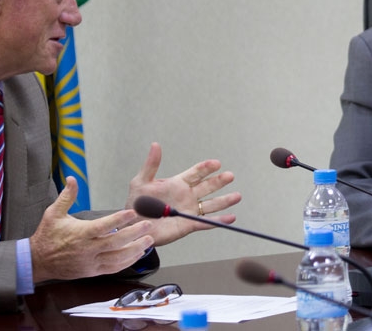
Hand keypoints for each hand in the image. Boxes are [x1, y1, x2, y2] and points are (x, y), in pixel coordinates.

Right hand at [30, 177, 154, 283]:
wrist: (38, 261)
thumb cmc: (47, 235)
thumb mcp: (54, 213)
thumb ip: (67, 196)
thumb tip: (72, 178)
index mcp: (80, 234)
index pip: (103, 226)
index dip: (119, 219)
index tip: (133, 212)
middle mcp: (87, 249)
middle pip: (115, 242)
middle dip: (134, 234)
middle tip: (148, 225)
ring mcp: (91, 262)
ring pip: (117, 258)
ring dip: (135, 249)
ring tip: (149, 240)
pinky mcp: (92, 272)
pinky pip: (114, 268)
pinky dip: (127, 261)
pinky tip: (138, 254)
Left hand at [126, 142, 241, 245]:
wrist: (134, 226)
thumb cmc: (136, 203)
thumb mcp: (141, 182)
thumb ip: (151, 165)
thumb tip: (155, 144)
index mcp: (178, 184)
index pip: (196, 173)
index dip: (206, 168)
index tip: (216, 163)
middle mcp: (187, 196)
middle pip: (207, 187)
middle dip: (219, 181)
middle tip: (230, 176)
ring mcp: (189, 210)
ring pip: (211, 204)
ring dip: (225, 200)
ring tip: (237, 196)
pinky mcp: (188, 225)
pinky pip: (206, 223)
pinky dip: (219, 221)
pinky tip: (231, 218)